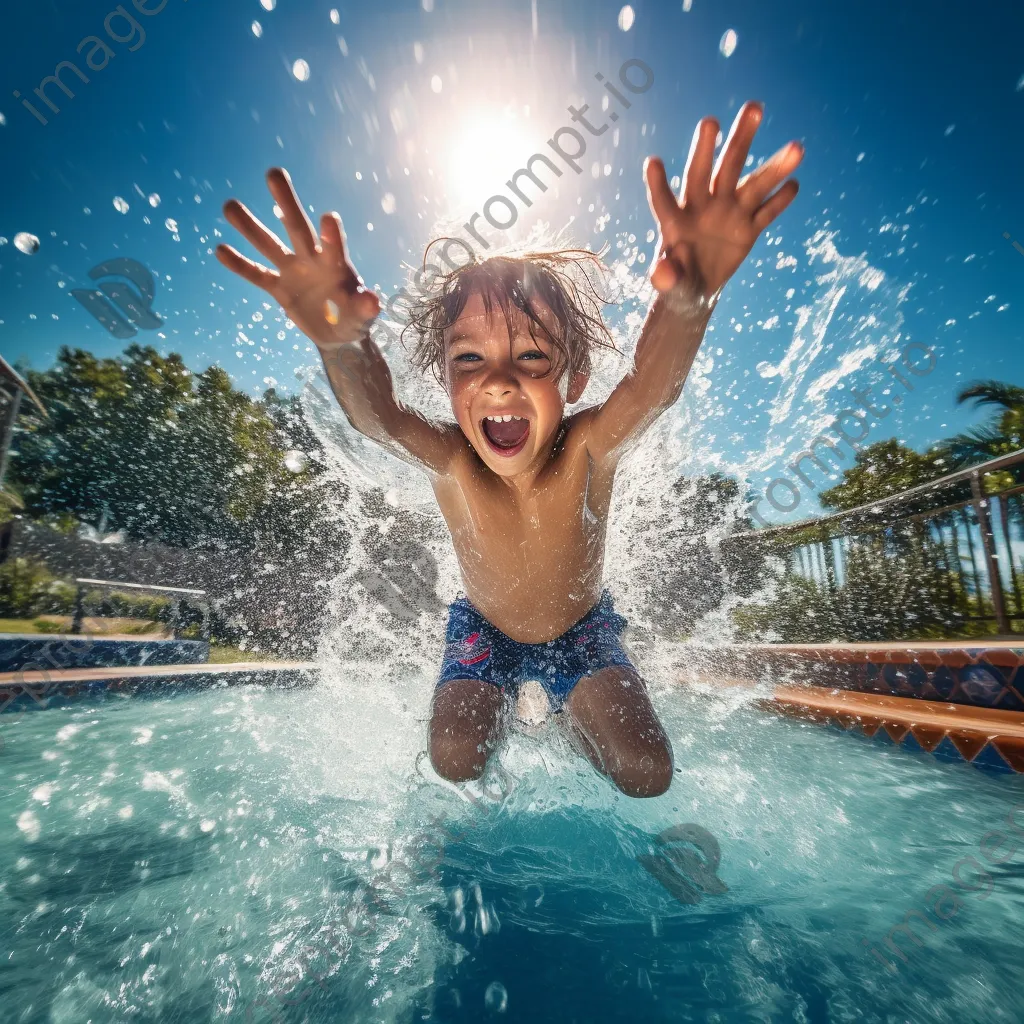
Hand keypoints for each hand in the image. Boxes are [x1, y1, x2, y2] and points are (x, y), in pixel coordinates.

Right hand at [216, 168, 380, 349]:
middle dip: (286, 202)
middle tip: (273, 172)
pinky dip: (240, 264)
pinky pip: (257, 274)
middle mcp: (313, 260)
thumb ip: (365, 308)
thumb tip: (373, 301)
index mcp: (337, 265)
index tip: (328, 219)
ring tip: (229, 206)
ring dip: (250, 227)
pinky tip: (220, 249)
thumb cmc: (355, 320)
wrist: (338, 334)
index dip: (332, 235)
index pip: (334, 247)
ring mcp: (294, 271)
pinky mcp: (279, 288)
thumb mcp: (363, 318)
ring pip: (270, 245)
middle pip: (298, 228)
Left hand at [644, 102, 802, 305]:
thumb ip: (665, 277)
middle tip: (754, 108)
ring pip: (752, 186)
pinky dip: (779, 202)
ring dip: (774, 168)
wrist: (697, 287)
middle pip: (718, 170)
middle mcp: (703, 207)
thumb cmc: (677, 282)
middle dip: (734, 141)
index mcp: (674, 219)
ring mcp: (729, 214)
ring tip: (797, 147)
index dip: (658, 184)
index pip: (664, 199)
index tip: (652, 163)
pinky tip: (794, 185)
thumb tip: (662, 273)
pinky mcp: (748, 229)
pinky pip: (766, 213)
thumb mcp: (669, 285)